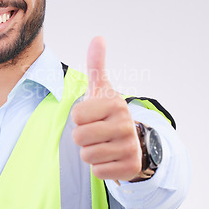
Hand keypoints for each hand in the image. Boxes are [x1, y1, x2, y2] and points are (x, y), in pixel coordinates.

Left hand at [71, 36, 141, 181]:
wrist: (132, 142)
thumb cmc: (108, 114)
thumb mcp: (102, 90)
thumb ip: (96, 65)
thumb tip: (98, 37)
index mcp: (116, 104)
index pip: (76, 115)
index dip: (80, 118)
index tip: (93, 116)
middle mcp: (126, 124)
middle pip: (79, 137)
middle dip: (82, 137)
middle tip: (96, 133)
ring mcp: (130, 147)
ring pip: (86, 156)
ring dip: (90, 152)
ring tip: (103, 144)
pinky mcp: (129, 168)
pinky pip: (97, 171)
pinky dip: (100, 167)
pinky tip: (110, 158)